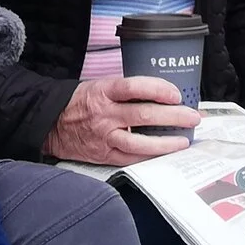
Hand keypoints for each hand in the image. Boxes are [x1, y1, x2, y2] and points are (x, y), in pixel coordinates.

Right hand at [42, 75, 200, 164]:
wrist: (51, 123)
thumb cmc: (80, 102)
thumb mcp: (100, 86)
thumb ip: (127, 90)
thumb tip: (161, 93)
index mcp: (103, 91)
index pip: (134, 87)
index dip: (157, 89)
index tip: (176, 93)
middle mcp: (104, 114)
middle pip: (143, 115)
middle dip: (173, 117)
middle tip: (193, 117)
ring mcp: (104, 137)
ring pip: (140, 142)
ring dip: (166, 142)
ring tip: (184, 140)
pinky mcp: (104, 154)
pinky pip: (131, 157)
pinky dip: (150, 156)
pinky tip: (165, 154)